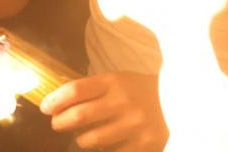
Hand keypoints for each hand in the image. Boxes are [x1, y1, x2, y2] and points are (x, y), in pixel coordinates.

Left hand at [40, 72, 167, 150]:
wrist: (182, 102)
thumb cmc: (140, 91)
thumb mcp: (119, 81)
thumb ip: (93, 89)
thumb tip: (57, 100)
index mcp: (114, 81)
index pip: (75, 90)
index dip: (55, 100)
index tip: (45, 107)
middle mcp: (124, 102)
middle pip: (79, 116)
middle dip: (60, 122)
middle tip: (56, 124)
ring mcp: (135, 125)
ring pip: (91, 140)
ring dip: (80, 140)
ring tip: (82, 136)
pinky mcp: (145, 145)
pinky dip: (103, 150)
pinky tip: (105, 144)